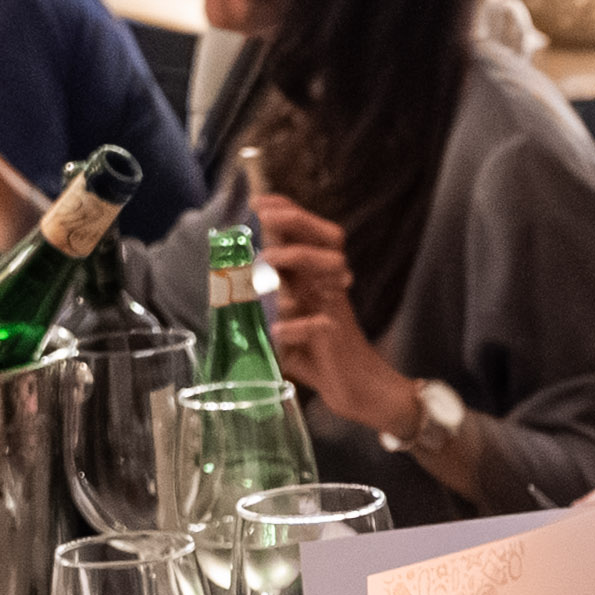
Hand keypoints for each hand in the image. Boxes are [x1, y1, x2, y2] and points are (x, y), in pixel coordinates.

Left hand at [248, 197, 425, 435]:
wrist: (360, 393)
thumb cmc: (322, 358)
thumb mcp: (291, 325)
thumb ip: (272, 305)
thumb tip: (233, 290)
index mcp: (318, 282)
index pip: (311, 237)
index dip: (289, 214)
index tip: (260, 201)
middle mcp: (330, 288)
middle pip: (328, 239)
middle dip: (296, 221)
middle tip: (266, 215)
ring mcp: (336, 310)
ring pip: (327, 267)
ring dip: (296, 258)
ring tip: (266, 264)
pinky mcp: (336, 338)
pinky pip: (316, 325)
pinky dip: (294, 327)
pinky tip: (277, 333)